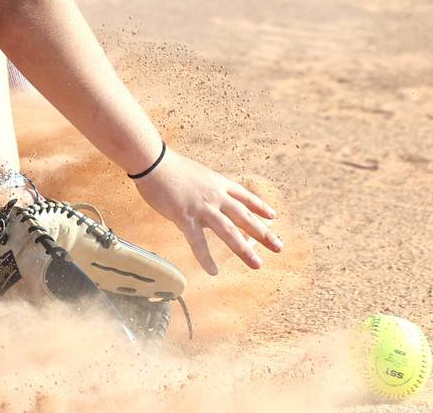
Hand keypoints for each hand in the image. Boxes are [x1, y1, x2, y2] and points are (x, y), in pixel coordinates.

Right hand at [132, 148, 281, 274]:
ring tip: (257, 264)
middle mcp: (216, 196)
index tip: (274, 216)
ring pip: (229, 231)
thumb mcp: (198, 174)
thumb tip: (212, 200)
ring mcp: (202, 207)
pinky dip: (205, 258)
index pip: (245, 197)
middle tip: (279, 247)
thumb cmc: (170, 167)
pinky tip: (213, 271)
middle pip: (245, 217)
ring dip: (244, 249)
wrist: (153, 161)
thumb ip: (207, 188)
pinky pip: (198, 241)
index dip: (260, 207)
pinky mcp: (185, 217)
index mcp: (218, 183)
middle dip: (263, 233)